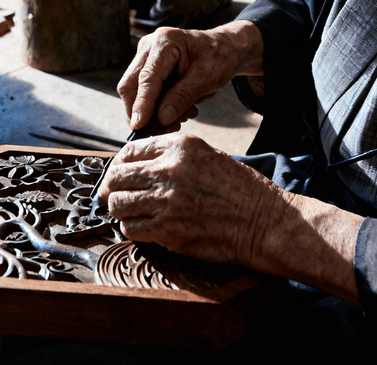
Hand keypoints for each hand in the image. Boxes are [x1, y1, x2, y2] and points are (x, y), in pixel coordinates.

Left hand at [99, 133, 283, 265]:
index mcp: (180, 147)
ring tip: (131, 213)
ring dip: (121, 209)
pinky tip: (144, 227)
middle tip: (115, 195)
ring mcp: (167, 202)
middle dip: (112, 187)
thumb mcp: (208, 155)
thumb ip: (173, 156)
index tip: (119, 174)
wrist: (264, 222)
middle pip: (117, 177)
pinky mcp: (168, 231)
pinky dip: (132, 229)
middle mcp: (169, 170)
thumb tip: (139, 166)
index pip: (130, 151)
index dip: (119, 164)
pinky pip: (131, 228)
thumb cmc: (240, 190)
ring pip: (119, 204)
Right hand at [117, 21, 261, 130]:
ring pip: (135, 92)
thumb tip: (161, 119)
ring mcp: (146, 57)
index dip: (141, 104)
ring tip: (183, 116)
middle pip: (130, 84)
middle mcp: (149, 46)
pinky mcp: (148, 68)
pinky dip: (157, 107)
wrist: (223, 49)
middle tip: (163, 131)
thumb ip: (183, 97)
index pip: (147, 78)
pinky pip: (144, 93)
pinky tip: (178, 111)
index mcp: (164, 42)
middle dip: (142, 111)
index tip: (138, 126)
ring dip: (152, 112)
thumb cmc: (218, 58)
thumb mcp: (207, 79)